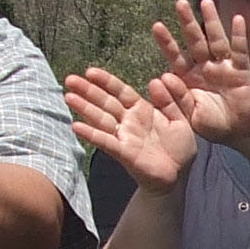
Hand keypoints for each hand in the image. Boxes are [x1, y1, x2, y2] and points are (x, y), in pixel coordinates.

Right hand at [64, 66, 197, 194]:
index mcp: (142, 110)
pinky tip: (76, 127)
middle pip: (105, 102)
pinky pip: (106, 142)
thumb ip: (171, 100)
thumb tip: (156, 80)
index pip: (121, 92)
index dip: (106, 81)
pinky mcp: (125, 153)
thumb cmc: (179, 148)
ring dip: (84, 108)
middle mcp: (129, 122)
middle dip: (87, 91)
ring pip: (101, 119)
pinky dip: (91, 134)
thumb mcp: (181, 119)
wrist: (178, 176)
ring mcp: (124, 137)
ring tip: (68, 97)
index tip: (90, 72)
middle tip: (69, 80)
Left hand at [150, 0, 249, 148]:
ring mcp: (223, 67)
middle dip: (188, 22)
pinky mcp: (241, 70)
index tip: (156, 26)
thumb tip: (163, 77)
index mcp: (188, 77)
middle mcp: (205, 67)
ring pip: (216, 40)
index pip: (175, 55)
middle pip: (195, 40)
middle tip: (180, 3)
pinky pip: (240, 50)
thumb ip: (176, 99)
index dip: (167, 41)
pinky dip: (239, 35)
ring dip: (212, 21)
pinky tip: (237, 19)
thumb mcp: (189, 116)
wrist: (239, 133)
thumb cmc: (212, 124)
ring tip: (206, 2)